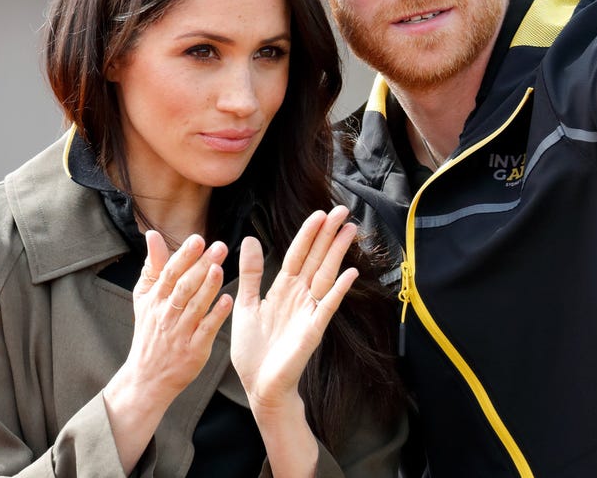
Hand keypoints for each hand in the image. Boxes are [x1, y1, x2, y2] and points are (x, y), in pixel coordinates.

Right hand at [124, 231, 232, 402]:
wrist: (146, 378)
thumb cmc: (149, 333)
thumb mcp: (144, 299)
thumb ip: (152, 267)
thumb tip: (153, 235)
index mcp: (155, 300)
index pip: (170, 273)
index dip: (183, 256)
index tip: (198, 239)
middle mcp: (166, 315)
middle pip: (184, 286)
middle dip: (201, 266)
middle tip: (220, 246)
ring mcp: (180, 333)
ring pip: (195, 307)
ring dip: (208, 287)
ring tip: (220, 268)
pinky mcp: (193, 350)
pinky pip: (205, 330)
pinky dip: (216, 315)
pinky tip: (228, 301)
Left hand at [230, 206, 358, 415]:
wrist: (259, 385)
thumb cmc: (253, 349)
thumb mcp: (245, 304)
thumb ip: (251, 273)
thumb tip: (250, 240)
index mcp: (282, 289)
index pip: (297, 254)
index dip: (308, 234)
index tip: (319, 213)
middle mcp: (299, 296)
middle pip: (316, 258)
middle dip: (329, 234)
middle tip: (343, 210)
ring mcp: (309, 311)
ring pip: (325, 274)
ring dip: (337, 252)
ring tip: (349, 230)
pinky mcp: (314, 329)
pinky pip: (328, 305)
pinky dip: (339, 289)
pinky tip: (350, 272)